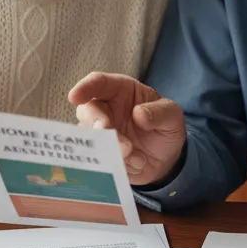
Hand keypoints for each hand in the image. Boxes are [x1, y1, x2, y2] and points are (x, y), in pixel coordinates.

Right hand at [68, 72, 185, 184]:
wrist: (166, 159)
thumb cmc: (166, 128)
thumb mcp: (172, 116)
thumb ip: (160, 112)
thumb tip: (139, 114)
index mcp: (120, 91)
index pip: (98, 83)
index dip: (85, 88)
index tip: (74, 97)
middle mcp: (105, 109)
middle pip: (88, 111)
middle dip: (99, 126)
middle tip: (120, 141)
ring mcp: (100, 133)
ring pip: (90, 138)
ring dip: (111, 149)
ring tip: (135, 156)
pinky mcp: (100, 154)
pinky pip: (99, 159)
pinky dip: (118, 164)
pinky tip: (137, 164)